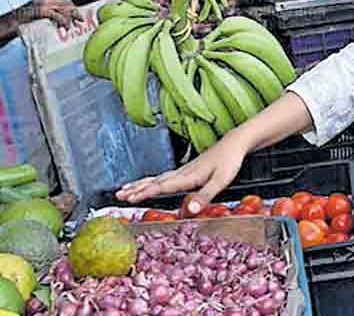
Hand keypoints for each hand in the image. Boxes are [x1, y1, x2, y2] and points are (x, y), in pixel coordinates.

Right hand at [17, 0, 81, 28]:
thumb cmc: (29, 16)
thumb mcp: (44, 10)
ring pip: (64, 10)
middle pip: (67, 4)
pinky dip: (63, 22)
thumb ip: (55, 10)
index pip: (66, 0)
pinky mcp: (43, 10)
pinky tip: (65, 27)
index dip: (73, 8)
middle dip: (74, 13)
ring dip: (69, 20)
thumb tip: (70, 16)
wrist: (14, 19)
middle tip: (79, 21)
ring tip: (69, 28)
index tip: (78, 16)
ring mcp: (45, 2)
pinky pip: (57, 16)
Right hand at [116, 136, 247, 206]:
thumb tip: (190, 210)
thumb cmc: (229, 161)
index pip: (162, 186)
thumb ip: (205, 196)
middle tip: (118, 195)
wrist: (234, 143)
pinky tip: (149, 184)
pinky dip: (151, 181)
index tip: (130, 199)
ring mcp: (183, 170)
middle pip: (154, 181)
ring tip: (124, 190)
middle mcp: (182, 172)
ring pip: (156, 178)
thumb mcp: (221, 181)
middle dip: (135, 189)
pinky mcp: (186, 169)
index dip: (145, 193)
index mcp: (187, 176)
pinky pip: (163, 176)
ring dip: (139, 184)